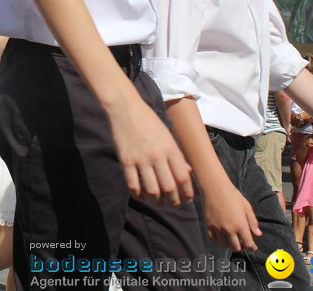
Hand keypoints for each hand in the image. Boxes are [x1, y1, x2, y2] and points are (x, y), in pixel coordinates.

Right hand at [105, 87, 192, 205]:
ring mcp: (141, 159)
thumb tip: (186, 172)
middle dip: (173, 201)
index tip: (187, 199)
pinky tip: (141, 195)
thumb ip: (177, 155)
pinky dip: (138, 194)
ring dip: (156, 201)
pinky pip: (133, 185)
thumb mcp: (167, 135)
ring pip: (152, 190)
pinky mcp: (126, 161)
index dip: (187, 192)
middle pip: (169, 188)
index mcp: (171, 148)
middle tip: (172, 204)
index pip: (183, 177)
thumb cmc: (149, 121)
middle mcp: (157, 156)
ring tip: (157, 202)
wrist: (125, 108)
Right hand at [202, 182, 261, 251]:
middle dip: (241, 247)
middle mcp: (229, 229)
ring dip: (229, 244)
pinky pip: (213, 239)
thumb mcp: (246, 207)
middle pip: (236, 247)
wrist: (215, 187)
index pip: (248, 243)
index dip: (252, 247)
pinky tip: (221, 235)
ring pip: (224, 245)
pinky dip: (218, 240)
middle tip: (243, 242)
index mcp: (240, 225)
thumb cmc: (233, 195)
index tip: (253, 247)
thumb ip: (253, 222)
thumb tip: (258, 234)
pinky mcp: (208, 226)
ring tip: (232, 239)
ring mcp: (217, 228)